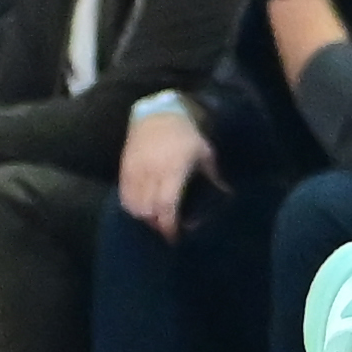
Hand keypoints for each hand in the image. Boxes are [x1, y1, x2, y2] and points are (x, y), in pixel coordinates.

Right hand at [119, 108, 216, 240]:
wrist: (158, 115)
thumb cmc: (186, 136)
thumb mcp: (204, 153)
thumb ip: (213, 176)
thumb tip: (227, 194)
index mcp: (175, 169)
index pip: (168, 204)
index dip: (170, 225)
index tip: (175, 237)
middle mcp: (153, 171)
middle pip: (149, 210)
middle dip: (158, 224)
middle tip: (168, 228)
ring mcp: (136, 170)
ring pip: (134, 206)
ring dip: (144, 218)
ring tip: (156, 219)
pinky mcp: (125, 168)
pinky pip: (123, 196)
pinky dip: (131, 207)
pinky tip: (142, 209)